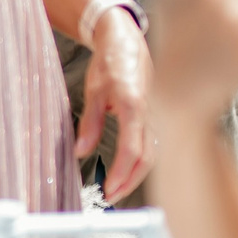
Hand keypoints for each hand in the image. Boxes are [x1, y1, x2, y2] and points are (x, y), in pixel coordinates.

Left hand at [80, 8, 152, 197]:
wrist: (127, 41)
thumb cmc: (109, 62)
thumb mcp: (93, 91)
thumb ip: (90, 124)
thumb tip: (80, 152)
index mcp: (134, 104)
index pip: (132, 148)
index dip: (122, 173)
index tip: (109, 190)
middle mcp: (151, 112)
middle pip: (147, 157)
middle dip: (131, 181)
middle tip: (111, 197)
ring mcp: (156, 113)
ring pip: (153, 152)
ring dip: (136, 174)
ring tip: (116, 189)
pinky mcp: (156, 114)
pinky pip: (152, 143)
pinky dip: (141, 161)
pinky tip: (128, 171)